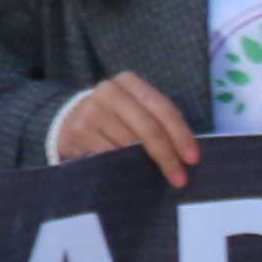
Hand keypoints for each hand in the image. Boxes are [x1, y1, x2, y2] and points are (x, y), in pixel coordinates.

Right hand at [44, 71, 205, 186]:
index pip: (163, 108)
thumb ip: (156, 122)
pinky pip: (110, 157)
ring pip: (129, 145)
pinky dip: (124, 170)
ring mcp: (92, 111)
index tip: (193, 159)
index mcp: (129, 82)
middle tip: (180, 179)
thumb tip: (184, 154)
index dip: (181, 135)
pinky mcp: (80, 132)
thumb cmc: (114, 118)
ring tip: (155, 180)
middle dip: (167, 156)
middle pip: (148, 127)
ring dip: (145, 166)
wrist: (68, 121)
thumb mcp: (134, 109)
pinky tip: (132, 178)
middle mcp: (109, 91)